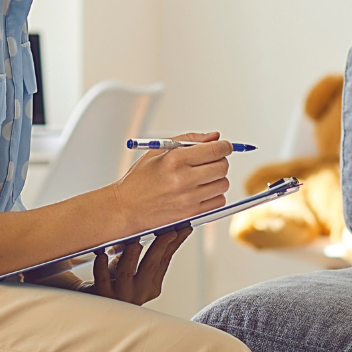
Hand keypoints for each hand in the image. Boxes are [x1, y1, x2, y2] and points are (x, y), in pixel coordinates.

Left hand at [82, 225, 189, 304]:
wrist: (99, 306)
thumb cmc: (118, 283)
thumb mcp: (135, 270)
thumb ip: (145, 255)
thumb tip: (158, 228)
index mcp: (151, 286)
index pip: (164, 260)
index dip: (174, 244)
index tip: (183, 228)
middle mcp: (138, 291)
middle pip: (150, 266)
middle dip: (159, 246)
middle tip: (167, 231)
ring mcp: (119, 294)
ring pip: (125, 272)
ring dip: (130, 256)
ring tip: (135, 243)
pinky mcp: (101, 294)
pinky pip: (102, 278)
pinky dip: (102, 266)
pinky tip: (102, 255)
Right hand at [109, 131, 229, 233]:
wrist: (126, 208)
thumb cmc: (140, 180)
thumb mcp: (158, 151)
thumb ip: (189, 139)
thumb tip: (215, 136)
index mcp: (174, 159)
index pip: (216, 150)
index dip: (225, 146)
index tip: (225, 146)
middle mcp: (183, 179)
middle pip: (222, 167)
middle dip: (220, 161)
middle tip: (211, 162)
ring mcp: (189, 199)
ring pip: (223, 184)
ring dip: (217, 179)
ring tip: (201, 179)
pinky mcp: (191, 214)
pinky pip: (219, 202)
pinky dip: (214, 196)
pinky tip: (200, 192)